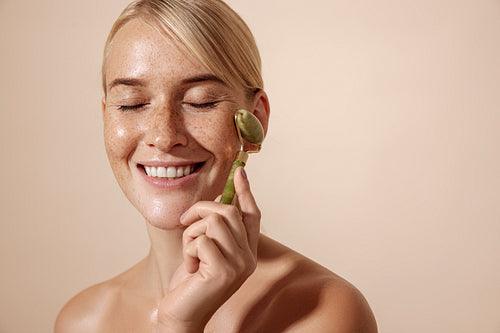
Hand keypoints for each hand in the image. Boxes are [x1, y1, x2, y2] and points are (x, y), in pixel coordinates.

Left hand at [156, 167, 260, 331]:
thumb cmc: (190, 282)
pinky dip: (188, 249)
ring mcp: (239, 265)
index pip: (252, 214)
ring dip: (191, 233)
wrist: (181, 314)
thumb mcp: (205, 249)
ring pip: (213, 221)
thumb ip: (215, 228)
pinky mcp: (223, 272)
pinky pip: (201, 239)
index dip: (245, 191)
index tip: (240, 171)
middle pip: (227, 211)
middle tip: (184, 222)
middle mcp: (248, 258)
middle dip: (200, 210)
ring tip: (190, 254)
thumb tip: (217, 200)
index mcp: (246, 251)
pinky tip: (189, 267)